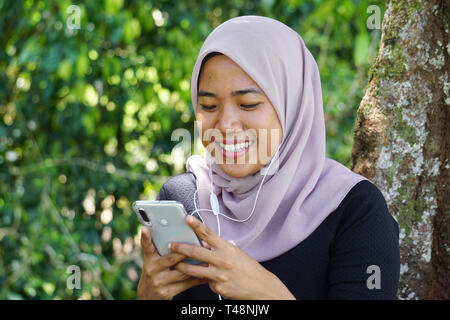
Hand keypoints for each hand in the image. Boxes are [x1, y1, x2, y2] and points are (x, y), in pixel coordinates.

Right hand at [137, 226, 207, 299]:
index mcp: (149, 259)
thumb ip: (158, 249)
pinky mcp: (168, 292)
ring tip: (207, 257)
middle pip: (172, 258)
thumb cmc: (154, 273)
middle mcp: (153, 270)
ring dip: (197, 265)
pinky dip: (198, 278)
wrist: (148, 296)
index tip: (145, 228)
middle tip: (199, 244)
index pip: (147, 247)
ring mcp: (160, 282)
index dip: (146, 237)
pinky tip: (206, 273)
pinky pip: (187, 284)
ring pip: (183, 271)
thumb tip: (171, 233)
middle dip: (187, 251)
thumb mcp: (152, 261)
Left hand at [168, 216, 295, 299]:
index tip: (187, 218)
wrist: (261, 287)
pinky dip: (206, 280)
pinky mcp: (218, 288)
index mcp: (227, 249)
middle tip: (170, 245)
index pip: (208, 233)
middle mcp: (222, 261)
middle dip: (180, 247)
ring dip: (183, 266)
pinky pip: (206, 282)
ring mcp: (219, 275)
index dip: (196, 224)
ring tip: (177, 264)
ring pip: (194, 270)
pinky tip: (213, 279)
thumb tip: (205, 245)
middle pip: (196, 251)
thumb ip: (220, 248)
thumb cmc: (249, 269)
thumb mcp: (236, 253)